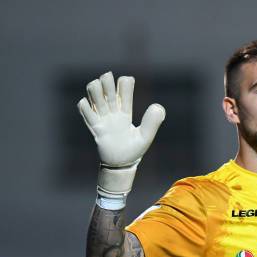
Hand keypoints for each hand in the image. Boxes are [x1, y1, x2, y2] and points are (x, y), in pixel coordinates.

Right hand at [77, 72, 164, 198]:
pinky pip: (86, 111)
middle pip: (107, 89)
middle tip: (108, 78)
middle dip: (107, 81)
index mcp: (126, 112)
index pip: (124, 90)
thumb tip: (158, 106)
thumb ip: (152, 122)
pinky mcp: (95, 127)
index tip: (127, 82)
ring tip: (97, 90)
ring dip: (94, 89)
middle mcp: (113, 112)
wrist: (121, 165)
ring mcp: (102, 118)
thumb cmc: (134, 150)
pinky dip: (85, 105)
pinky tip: (88, 105)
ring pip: (94, 96)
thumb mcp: (145, 136)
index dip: (124, 83)